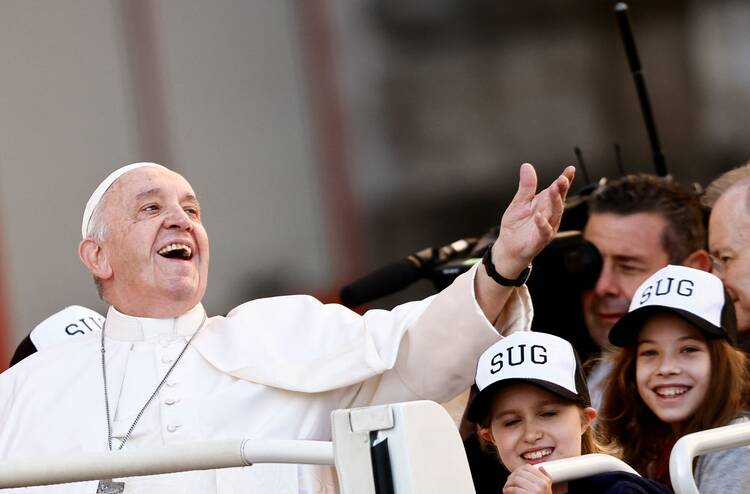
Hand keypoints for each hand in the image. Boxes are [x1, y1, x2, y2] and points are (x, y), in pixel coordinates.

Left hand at [493, 163, 574, 277]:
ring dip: (556, 202)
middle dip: (561, 189)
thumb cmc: (517, 225)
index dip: (565, 180)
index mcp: (546, 204)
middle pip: (559, 201)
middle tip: (562, 179)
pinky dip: (542, 224)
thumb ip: (526, 186)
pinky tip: (539, 216)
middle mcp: (550, 215)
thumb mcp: (520, 202)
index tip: (570, 169)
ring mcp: (547, 228)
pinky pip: (543, 232)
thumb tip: (527, 165)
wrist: (508, 247)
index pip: (558, 190)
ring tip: (555, 190)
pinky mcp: (539, 240)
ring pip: (555, 214)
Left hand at [502, 464, 552, 493]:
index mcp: (545, 480)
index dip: (517, 470)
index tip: (513, 476)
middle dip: (511, 477)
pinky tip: (506, 492)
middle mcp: (542, 484)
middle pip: (520, 472)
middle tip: (508, 483)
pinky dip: (508, 490)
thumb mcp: (547, 489)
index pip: (527, 467)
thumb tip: (541, 468)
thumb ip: (546, 478)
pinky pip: (515, 489)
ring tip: (506, 488)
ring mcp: (536, 490)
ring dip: (508, 484)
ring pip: (516, 479)